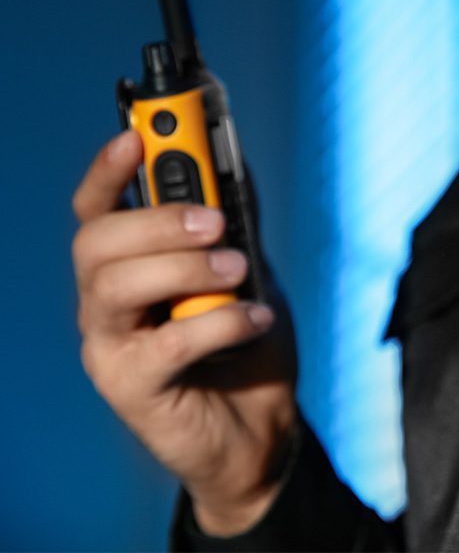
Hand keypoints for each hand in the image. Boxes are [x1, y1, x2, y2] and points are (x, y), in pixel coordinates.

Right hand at [72, 130, 297, 534]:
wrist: (259, 429)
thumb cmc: (244, 343)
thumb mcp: (248, 268)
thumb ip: (235, 219)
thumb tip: (234, 156)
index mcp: (127, 266)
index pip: (97, 209)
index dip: (109, 169)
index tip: (137, 133)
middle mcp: (104, 303)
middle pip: (96, 242)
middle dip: (157, 219)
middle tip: (215, 221)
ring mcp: (109, 347)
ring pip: (115, 286)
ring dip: (185, 267)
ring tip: (239, 270)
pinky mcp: (130, 389)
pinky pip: (164, 344)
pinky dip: (219, 322)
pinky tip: (255, 319)